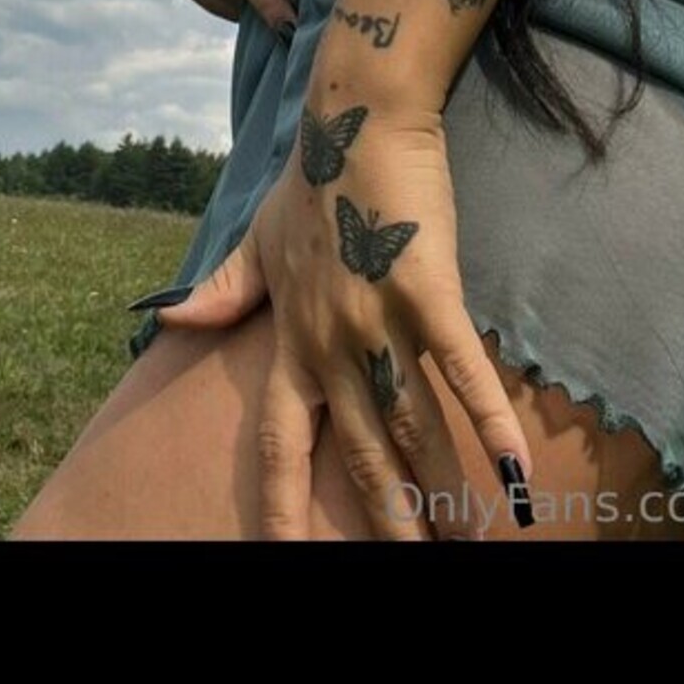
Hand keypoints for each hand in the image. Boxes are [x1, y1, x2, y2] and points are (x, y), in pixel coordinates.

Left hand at [152, 96, 533, 539]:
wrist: (354, 115)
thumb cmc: (312, 177)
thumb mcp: (258, 237)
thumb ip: (222, 289)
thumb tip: (168, 317)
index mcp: (291, 340)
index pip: (280, 443)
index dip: (279, 505)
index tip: (283, 556)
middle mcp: (331, 342)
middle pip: (360, 453)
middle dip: (387, 520)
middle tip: (410, 567)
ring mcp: (378, 317)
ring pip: (412, 424)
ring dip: (442, 489)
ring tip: (466, 541)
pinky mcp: (427, 287)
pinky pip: (460, 366)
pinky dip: (489, 418)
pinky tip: (516, 467)